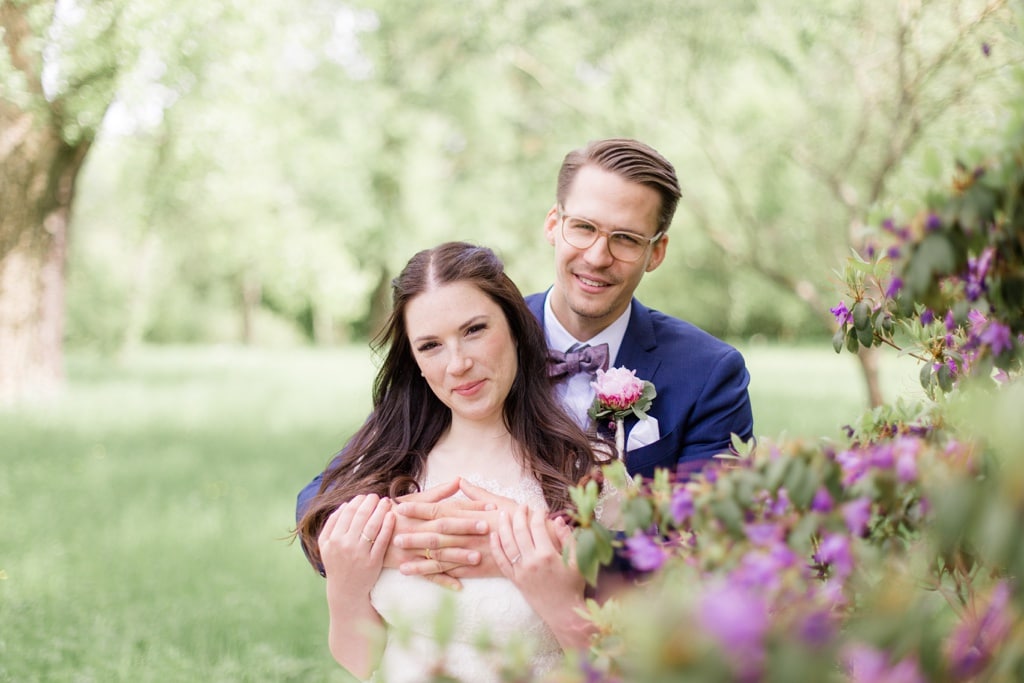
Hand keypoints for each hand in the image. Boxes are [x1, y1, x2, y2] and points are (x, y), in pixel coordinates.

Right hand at [318, 494, 394, 600]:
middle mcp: (345, 545)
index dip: (357, 501)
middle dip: (370, 502)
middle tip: (377, 496)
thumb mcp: (325, 546)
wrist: (346, 591)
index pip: (347, 512)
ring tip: (386, 502)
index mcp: (333, 539)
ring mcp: (360, 553)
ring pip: (372, 525)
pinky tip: (391, 516)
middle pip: (360, 516)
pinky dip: (387, 526)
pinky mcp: (373, 562)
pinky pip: (382, 539)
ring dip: (380, 510)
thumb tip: (344, 505)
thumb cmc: (337, 564)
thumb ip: (330, 524)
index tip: (364, 497)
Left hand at [392, 479, 524, 580]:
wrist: (538, 541)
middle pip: (435, 534)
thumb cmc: (519, 519)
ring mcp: (472, 552)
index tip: (400, 506)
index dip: (418, 508)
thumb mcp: (499, 501)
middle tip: (393, 534)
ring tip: (400, 562)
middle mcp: (468, 534)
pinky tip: (423, 578)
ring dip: (419, 559)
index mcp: (470, 515)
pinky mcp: (477, 569)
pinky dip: (436, 575)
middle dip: (413, 534)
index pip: (439, 510)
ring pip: (440, 556)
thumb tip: (461, 481)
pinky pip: (453, 572)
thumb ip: (476, 494)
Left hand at [490, 504, 592, 648]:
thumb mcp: (576, 561)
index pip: (538, 527)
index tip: (540, 509)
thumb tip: (558, 520)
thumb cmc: (573, 586)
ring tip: (503, 514)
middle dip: (519, 515)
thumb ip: (568, 539)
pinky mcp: (514, 579)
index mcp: (547, 555)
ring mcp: (520, 571)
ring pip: (507, 544)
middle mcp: (531, 562)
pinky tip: (493, 535)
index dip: (538, 514)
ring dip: (503, 526)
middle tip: (521, 506)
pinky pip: (501, 561)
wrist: (563, 612)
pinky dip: (495, 547)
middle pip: (519, 531)